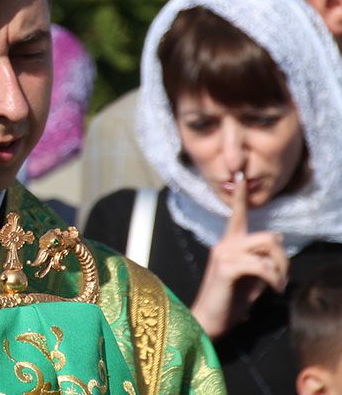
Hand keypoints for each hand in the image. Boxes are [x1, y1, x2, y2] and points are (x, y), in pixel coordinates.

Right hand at [189, 173, 288, 338]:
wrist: (208, 319)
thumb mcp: (250, 277)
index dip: (240, 195)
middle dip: (284, 259)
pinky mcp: (226, 267)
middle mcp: (225, 244)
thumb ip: (261, 259)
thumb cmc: (229, 299)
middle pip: (269, 236)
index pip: (237, 214)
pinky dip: (274, 279)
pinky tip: (273, 290)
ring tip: (277, 286)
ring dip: (281, 270)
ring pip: (268, 248)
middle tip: (282, 279)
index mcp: (229, 243)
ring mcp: (224, 254)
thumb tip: (277, 242)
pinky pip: (262, 266)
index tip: (241, 175)